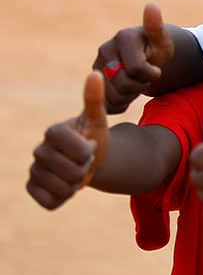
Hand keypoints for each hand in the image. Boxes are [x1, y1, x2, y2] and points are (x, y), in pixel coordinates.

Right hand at [27, 72, 109, 209]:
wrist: (88, 158)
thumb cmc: (93, 136)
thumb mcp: (97, 119)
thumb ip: (94, 98)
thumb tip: (95, 73)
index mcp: (53, 132)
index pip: (77, 150)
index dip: (88, 151)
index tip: (89, 144)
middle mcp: (38, 151)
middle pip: (71, 172)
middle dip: (85, 168)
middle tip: (84, 161)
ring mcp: (34, 170)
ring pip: (62, 188)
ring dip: (76, 184)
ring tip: (76, 171)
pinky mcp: (32, 189)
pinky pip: (50, 202)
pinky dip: (63, 198)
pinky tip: (65, 186)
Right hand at [93, 2, 174, 113]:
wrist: (147, 58)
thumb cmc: (157, 48)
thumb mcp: (162, 40)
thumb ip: (156, 26)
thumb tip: (151, 5)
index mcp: (122, 38)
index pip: (137, 69)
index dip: (151, 74)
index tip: (156, 70)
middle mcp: (105, 51)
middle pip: (123, 83)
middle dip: (140, 85)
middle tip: (146, 79)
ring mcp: (97, 66)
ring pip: (112, 96)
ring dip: (130, 95)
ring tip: (137, 83)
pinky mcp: (95, 81)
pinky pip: (106, 103)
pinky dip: (120, 103)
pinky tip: (128, 94)